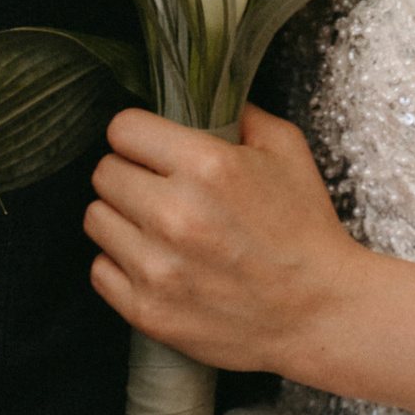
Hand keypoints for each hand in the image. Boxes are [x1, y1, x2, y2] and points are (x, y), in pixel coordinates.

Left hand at [88, 107, 365, 382]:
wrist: (319, 313)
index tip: (150, 147)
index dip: (138, 135)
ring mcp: (156, 267)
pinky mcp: (146, 310)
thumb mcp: (287, 151)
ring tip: (155, 225)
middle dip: (129, 173)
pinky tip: (154, 261)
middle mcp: (173, 214)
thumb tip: (202, 100)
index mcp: (207, 166)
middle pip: (104, 173)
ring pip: (95, 219)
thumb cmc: (305, 231)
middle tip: (157, 187)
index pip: (122, 129)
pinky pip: (99, 270)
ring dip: (121, 217)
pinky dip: (121, 264)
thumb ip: (240, 115)